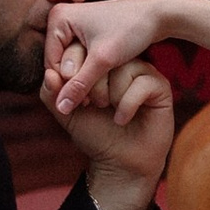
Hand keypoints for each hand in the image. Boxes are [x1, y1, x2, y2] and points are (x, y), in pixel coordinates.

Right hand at [48, 0, 209, 121]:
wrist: (158, 14)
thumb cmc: (131, 31)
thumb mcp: (104, 60)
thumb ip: (80, 85)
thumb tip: (61, 108)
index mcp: (58, 18)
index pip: (52, 63)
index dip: (67, 85)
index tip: (87, 101)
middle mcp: (61, 18)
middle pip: (59, 63)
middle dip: (75, 82)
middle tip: (94, 101)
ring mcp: (73, 25)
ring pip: (71, 63)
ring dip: (83, 80)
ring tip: (100, 96)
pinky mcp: (86, 32)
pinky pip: (80, 58)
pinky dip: (90, 71)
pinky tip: (105, 82)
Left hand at [62, 53, 174, 209]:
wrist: (118, 162)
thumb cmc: (95, 133)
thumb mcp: (66, 112)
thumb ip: (51, 93)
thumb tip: (49, 73)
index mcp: (99, 63)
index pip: (83, 47)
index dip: (73, 71)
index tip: (72, 98)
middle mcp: (122, 63)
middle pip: (104, 55)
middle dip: (91, 84)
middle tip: (92, 105)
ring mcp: (142, 73)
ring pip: (124, 68)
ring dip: (111, 96)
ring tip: (110, 111)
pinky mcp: (159, 86)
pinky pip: (142, 83)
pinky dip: (127, 105)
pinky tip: (122, 119)